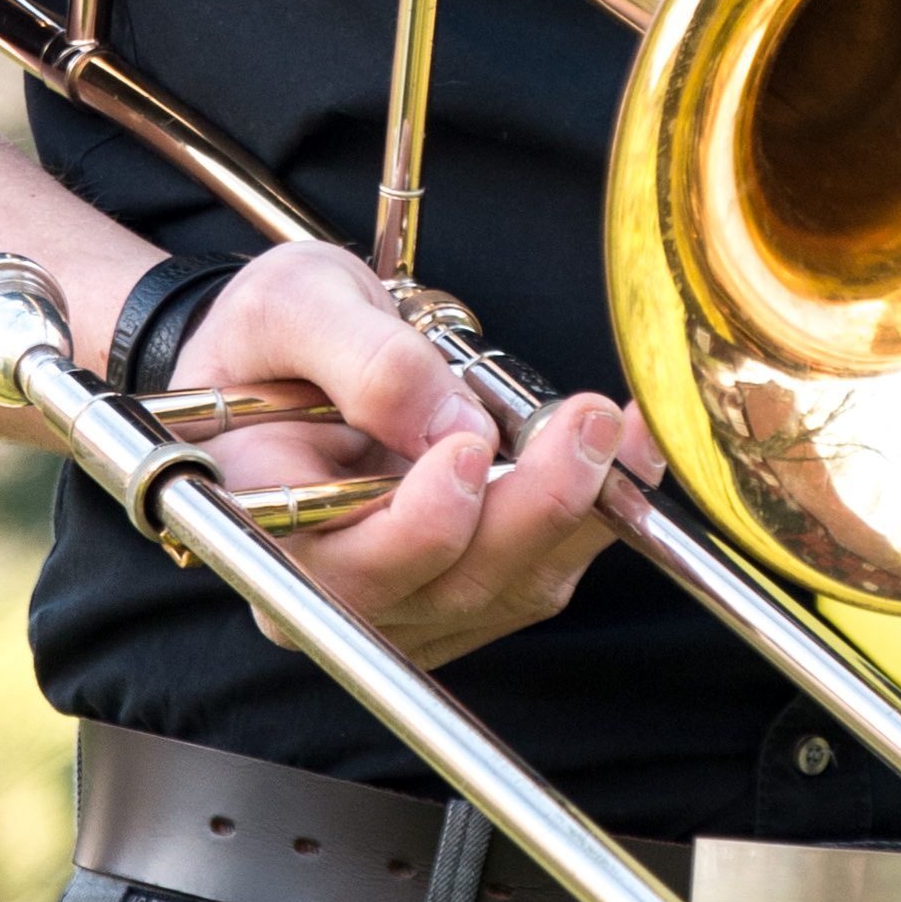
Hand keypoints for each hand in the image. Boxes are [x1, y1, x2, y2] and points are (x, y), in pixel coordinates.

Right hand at [161, 242, 663, 671]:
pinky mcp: (475, 579)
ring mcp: (414, 594)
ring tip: (614, 422)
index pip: (352, 566)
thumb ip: (362, 359)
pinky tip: (629, 445)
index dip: (420, 524)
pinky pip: (550, 562)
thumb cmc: (270, 338)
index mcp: (270, 529)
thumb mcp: (292, 308)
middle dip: (530, 507)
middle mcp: (342, 585)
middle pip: (451, 584)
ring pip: (513, 582)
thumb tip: (446, 418)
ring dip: (580, 508)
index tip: (466, 446)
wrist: (287, 358)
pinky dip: (601, 508)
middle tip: (583, 423)